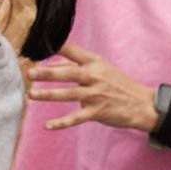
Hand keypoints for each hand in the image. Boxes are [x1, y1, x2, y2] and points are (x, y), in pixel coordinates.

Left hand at [26, 42, 157, 132]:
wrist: (140, 103)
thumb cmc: (116, 82)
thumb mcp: (100, 67)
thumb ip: (75, 64)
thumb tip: (50, 64)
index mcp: (94, 62)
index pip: (72, 50)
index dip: (56, 47)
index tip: (39, 44)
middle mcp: (94, 76)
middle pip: (68, 72)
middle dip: (48, 73)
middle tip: (30, 72)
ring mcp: (96, 94)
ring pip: (69, 94)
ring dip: (49, 95)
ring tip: (32, 95)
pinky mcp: (97, 112)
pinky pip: (76, 118)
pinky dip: (61, 123)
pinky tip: (47, 125)